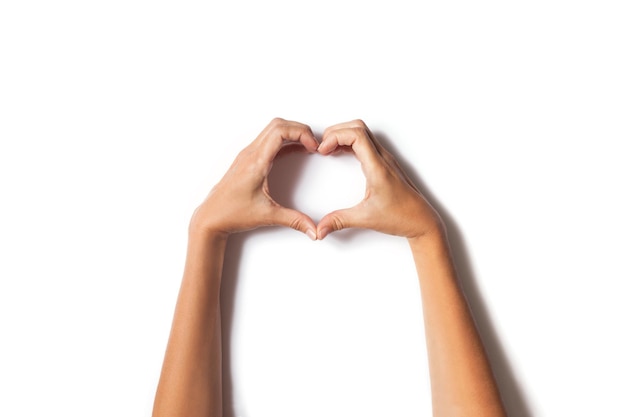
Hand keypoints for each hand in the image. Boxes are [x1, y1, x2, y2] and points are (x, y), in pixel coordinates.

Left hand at [190, 118, 318, 239]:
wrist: (211, 217)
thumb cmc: (232, 213)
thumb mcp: (267, 216)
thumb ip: (294, 221)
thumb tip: (314, 230)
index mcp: (256, 162)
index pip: (280, 132)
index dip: (301, 133)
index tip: (313, 146)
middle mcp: (250, 154)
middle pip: (278, 125)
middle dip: (300, 129)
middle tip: (314, 144)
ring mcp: (248, 154)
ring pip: (272, 129)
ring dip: (292, 133)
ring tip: (307, 146)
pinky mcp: (248, 159)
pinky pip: (269, 140)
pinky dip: (285, 141)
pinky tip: (296, 150)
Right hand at [316, 120, 443, 240]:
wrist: (423, 221)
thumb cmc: (402, 217)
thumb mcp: (366, 219)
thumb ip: (340, 221)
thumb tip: (320, 229)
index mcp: (378, 167)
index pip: (357, 135)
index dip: (336, 137)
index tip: (322, 150)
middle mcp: (383, 158)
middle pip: (358, 127)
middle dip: (336, 132)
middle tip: (322, 146)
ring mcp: (385, 160)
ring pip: (363, 132)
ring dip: (343, 135)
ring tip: (328, 149)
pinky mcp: (384, 164)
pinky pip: (366, 143)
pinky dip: (350, 143)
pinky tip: (340, 154)